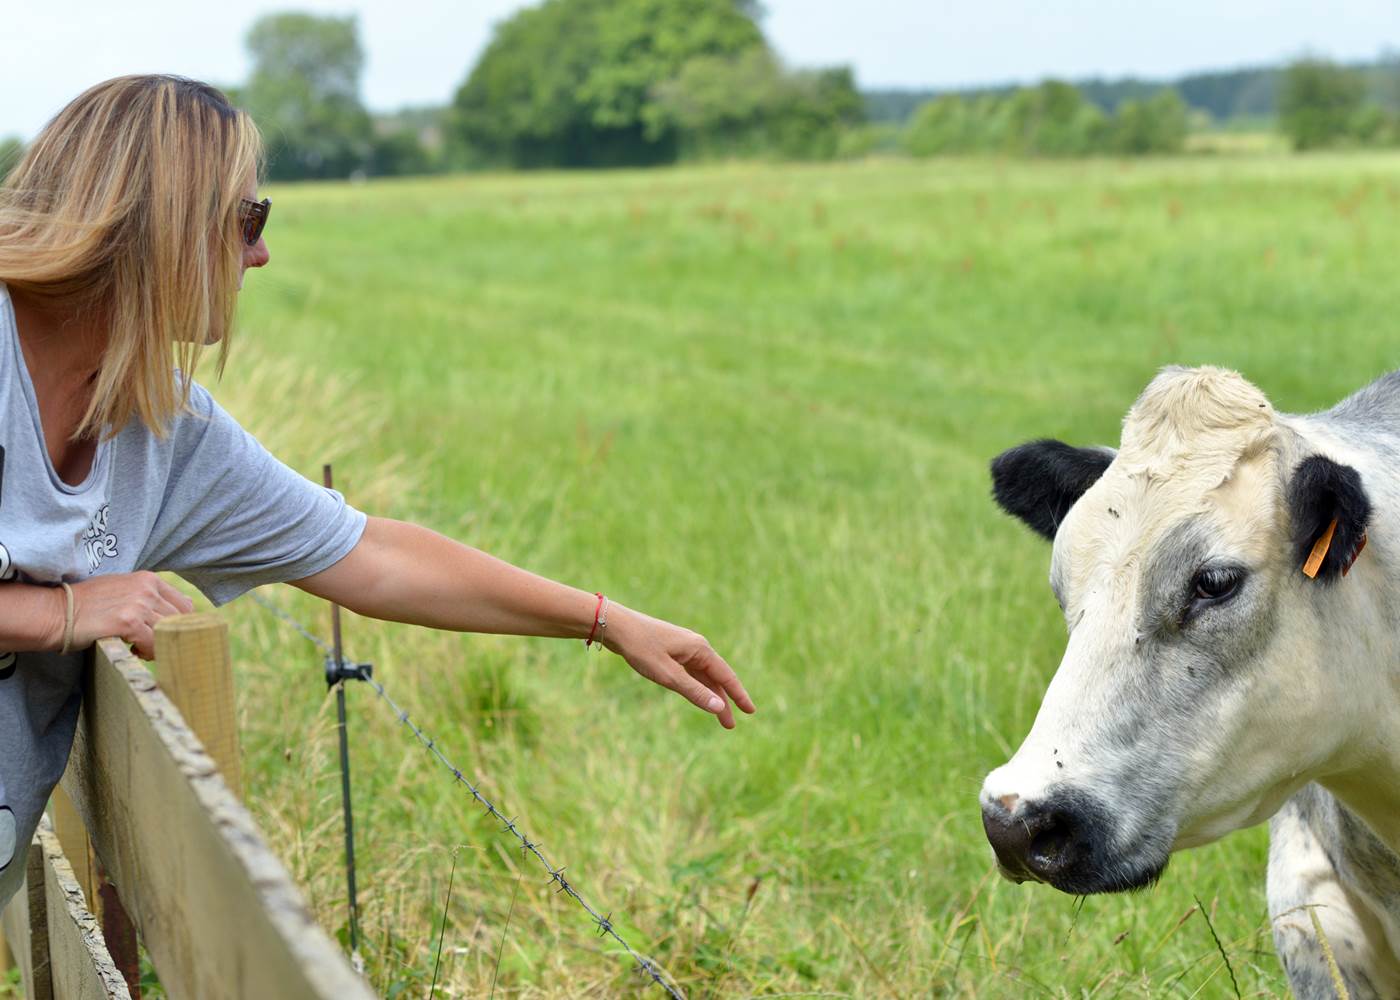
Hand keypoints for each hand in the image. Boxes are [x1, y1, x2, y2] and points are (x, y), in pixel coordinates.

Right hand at [64, 572, 195, 659]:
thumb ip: (150, 597)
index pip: (185, 605)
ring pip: (167, 633)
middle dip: (168, 638)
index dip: (179, 625)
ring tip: (138, 648)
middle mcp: (147, 588)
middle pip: (179, 621)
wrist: (55, 613)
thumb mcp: (123, 590)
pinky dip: (146, 652)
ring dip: (156, 646)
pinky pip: (152, 643)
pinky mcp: (128, 621)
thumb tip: (186, 609)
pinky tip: (132, 650)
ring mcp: (139, 603)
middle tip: (149, 646)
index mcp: (149, 579)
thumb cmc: (87, 605)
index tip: (166, 636)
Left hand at [601, 604, 755, 728]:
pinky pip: (692, 671)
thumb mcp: (668, 675)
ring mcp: (685, 648)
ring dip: (710, 695)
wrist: (617, 626)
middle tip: (730, 725)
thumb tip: (718, 707)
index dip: (739, 695)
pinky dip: (698, 686)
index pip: (726, 676)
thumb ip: (694, 691)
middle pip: (716, 678)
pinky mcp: (673, 650)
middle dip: (724, 701)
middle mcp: (697, 647)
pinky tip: (699, 695)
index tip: (751, 711)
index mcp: (700, 649)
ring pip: (703, 676)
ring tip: (718, 716)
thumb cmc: (641, 649)